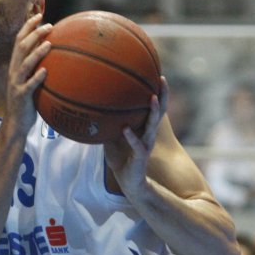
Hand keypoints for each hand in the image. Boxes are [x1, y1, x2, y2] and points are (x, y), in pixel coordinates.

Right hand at [4, 14, 51, 133]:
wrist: (16, 122)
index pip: (19, 40)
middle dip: (34, 34)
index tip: (39, 15)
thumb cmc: (27, 100)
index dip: (27, 27)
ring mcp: (16, 83)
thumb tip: (53, 49)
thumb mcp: (30, 79)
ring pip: (24, 64)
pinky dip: (37, 77)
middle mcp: (13, 71)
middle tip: (49, 26)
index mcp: (15, 64)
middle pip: (21, 47)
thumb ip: (37, 65)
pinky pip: (29, 85)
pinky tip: (46, 71)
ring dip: (36, 53)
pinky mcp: (21, 96)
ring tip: (49, 44)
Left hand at [104, 75, 168, 196]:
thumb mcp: (111, 135)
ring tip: (151, 98)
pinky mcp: (140, 157)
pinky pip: (137, 145)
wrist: (129, 182)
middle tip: (162, 79)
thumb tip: (91, 104)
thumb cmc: (121, 157)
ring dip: (153, 112)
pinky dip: (131, 137)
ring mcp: (145, 145)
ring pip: (152, 126)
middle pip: (159, 111)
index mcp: (144, 127)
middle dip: (162, 95)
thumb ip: (107, 121)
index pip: (153, 105)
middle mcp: (148, 133)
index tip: (157, 72)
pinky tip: (126, 129)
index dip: (157, 90)